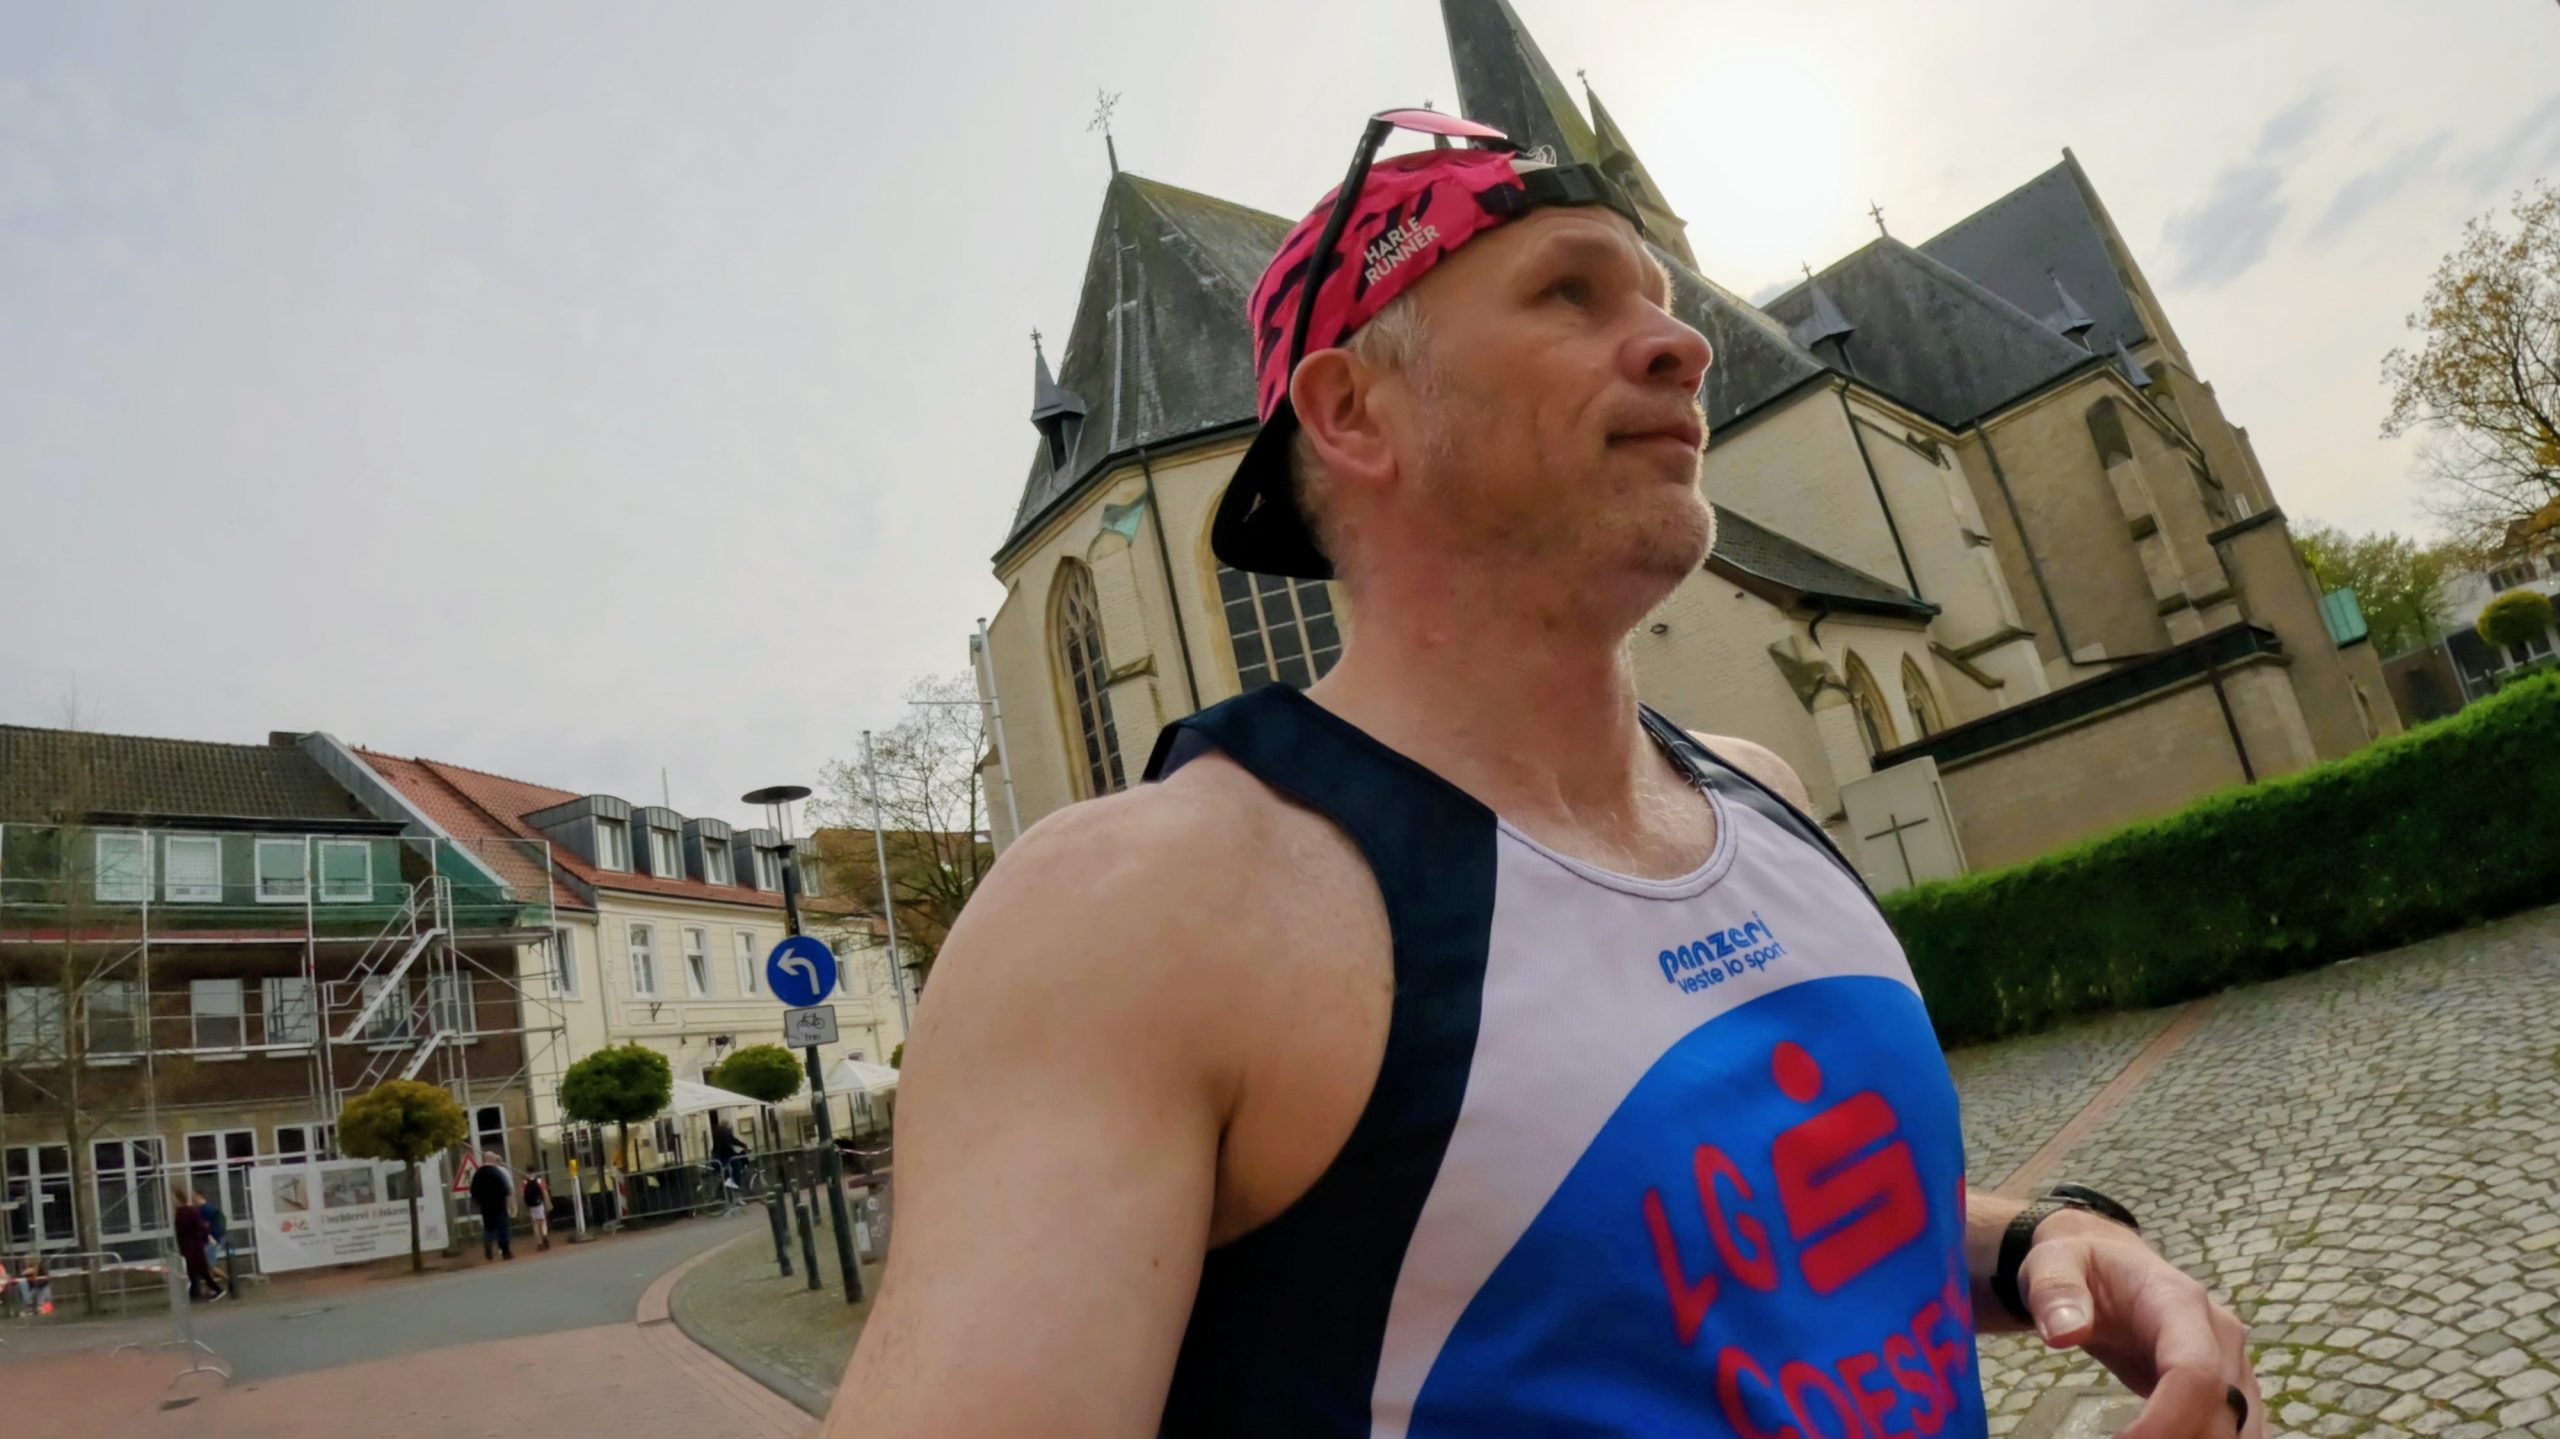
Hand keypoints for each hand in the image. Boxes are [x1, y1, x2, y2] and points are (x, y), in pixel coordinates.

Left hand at [2019, 1209, 2263, 1437]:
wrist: (2111, 1265)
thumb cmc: (2082, 1264)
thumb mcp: (2052, 1262)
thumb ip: (2054, 1291)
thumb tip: (2063, 1335)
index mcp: (2179, 1302)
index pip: (2196, 1371)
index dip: (2168, 1420)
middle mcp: (2220, 1335)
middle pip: (2223, 1411)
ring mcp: (2232, 1364)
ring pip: (2240, 1430)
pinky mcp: (2228, 1389)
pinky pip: (2238, 1432)